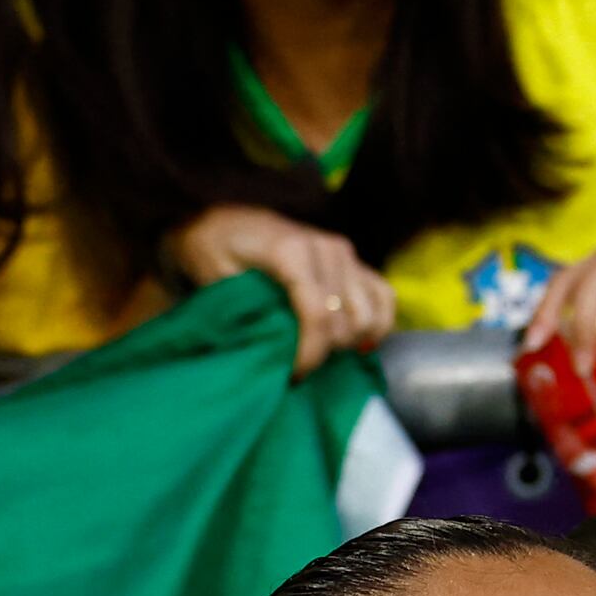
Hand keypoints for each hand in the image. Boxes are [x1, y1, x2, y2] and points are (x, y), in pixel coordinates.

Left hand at [172, 207, 395, 374]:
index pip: (317, 314)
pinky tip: (360, 344)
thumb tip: (277, 354)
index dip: (311, 353)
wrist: (221, 218)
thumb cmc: (212, 249)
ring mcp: (344, 252)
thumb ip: (247, 312)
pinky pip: (383, 295)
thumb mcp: (216, 280)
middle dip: (327, 352)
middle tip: (300, 369)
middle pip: (347, 319)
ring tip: (323, 356)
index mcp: (292, 251)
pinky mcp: (353, 259)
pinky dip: (378, 323)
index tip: (294, 377)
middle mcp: (326, 248)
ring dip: (351, 342)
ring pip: (370, 312)